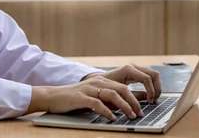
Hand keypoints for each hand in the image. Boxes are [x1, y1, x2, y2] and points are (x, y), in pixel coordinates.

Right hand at [26, 75, 144, 120]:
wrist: (54, 96)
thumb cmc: (76, 98)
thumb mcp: (96, 96)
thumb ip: (111, 98)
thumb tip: (130, 104)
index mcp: (102, 81)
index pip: (123, 86)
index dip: (135, 97)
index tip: (143, 108)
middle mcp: (97, 82)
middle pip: (121, 89)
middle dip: (133, 101)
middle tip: (139, 113)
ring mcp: (89, 89)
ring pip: (112, 94)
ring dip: (124, 106)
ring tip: (130, 115)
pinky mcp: (81, 97)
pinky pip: (97, 103)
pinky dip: (106, 111)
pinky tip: (112, 118)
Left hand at [82, 64, 161, 103]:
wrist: (97, 81)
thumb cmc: (105, 88)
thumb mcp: (119, 94)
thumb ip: (134, 96)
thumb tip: (147, 101)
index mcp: (128, 70)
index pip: (147, 78)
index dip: (151, 91)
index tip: (150, 102)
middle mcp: (133, 67)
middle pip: (153, 74)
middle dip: (157, 88)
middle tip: (154, 100)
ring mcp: (135, 68)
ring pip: (154, 74)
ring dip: (156, 87)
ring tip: (153, 99)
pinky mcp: (136, 71)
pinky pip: (150, 76)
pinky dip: (153, 85)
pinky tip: (150, 95)